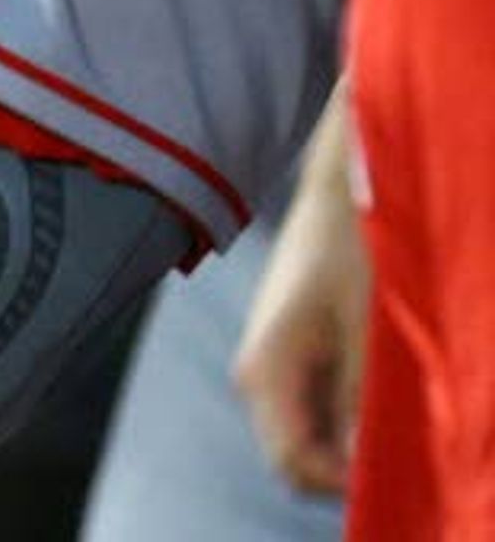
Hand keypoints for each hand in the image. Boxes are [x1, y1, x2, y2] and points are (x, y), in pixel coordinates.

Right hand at [233, 109, 370, 497]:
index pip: (293, 464)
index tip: (398, 467)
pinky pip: (324, 407)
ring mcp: (278, 364)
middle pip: (302, 454)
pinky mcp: (298, 353)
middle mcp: (261, 374)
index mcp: (266, 370)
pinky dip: (358, 413)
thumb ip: (361, 403)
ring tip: (403, 407)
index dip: (346, 484)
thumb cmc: (354, 250)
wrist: (342, 187)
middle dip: (353, 462)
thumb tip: (364, 468)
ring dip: (358, 436)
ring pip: (316, 433)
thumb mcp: (366, 331)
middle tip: (408, 440)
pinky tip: (390, 386)